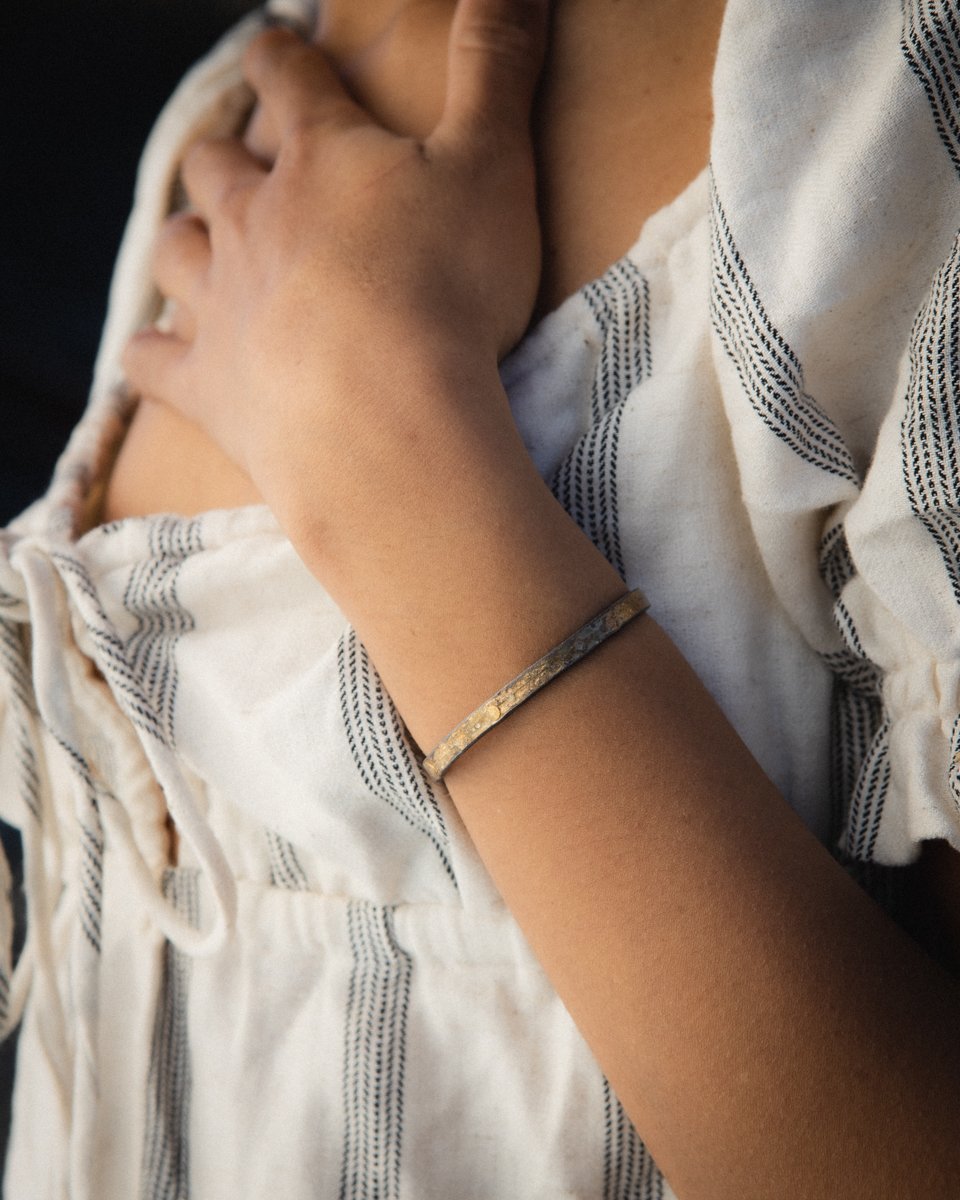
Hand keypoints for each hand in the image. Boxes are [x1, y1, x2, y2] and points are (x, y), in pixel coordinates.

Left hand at [123, 0, 549, 543]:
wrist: (386, 420)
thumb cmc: (446, 290)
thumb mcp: (493, 163)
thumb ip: (497, 66)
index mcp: (320, 158)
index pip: (290, 80)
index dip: (284, 59)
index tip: (279, 49)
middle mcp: (252, 219)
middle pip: (216, 169)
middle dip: (227, 161)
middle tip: (244, 169)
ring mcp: (220, 303)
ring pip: (176, 253)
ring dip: (187, 245)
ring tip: (204, 252)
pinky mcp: (207, 387)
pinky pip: (152, 363)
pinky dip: (151, 355)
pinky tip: (154, 355)